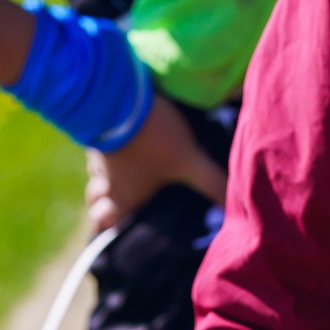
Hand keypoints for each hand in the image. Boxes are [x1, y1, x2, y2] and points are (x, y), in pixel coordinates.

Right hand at [85, 91, 227, 233]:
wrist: (116, 96)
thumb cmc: (152, 138)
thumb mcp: (189, 160)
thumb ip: (212, 182)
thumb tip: (235, 207)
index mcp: (123, 196)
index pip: (104, 223)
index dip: (107, 229)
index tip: (114, 233)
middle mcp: (104, 180)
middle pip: (94, 202)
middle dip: (103, 205)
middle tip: (116, 205)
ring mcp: (95, 155)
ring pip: (95, 173)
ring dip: (105, 176)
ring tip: (123, 173)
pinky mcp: (93, 130)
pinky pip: (96, 147)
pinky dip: (107, 150)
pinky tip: (121, 141)